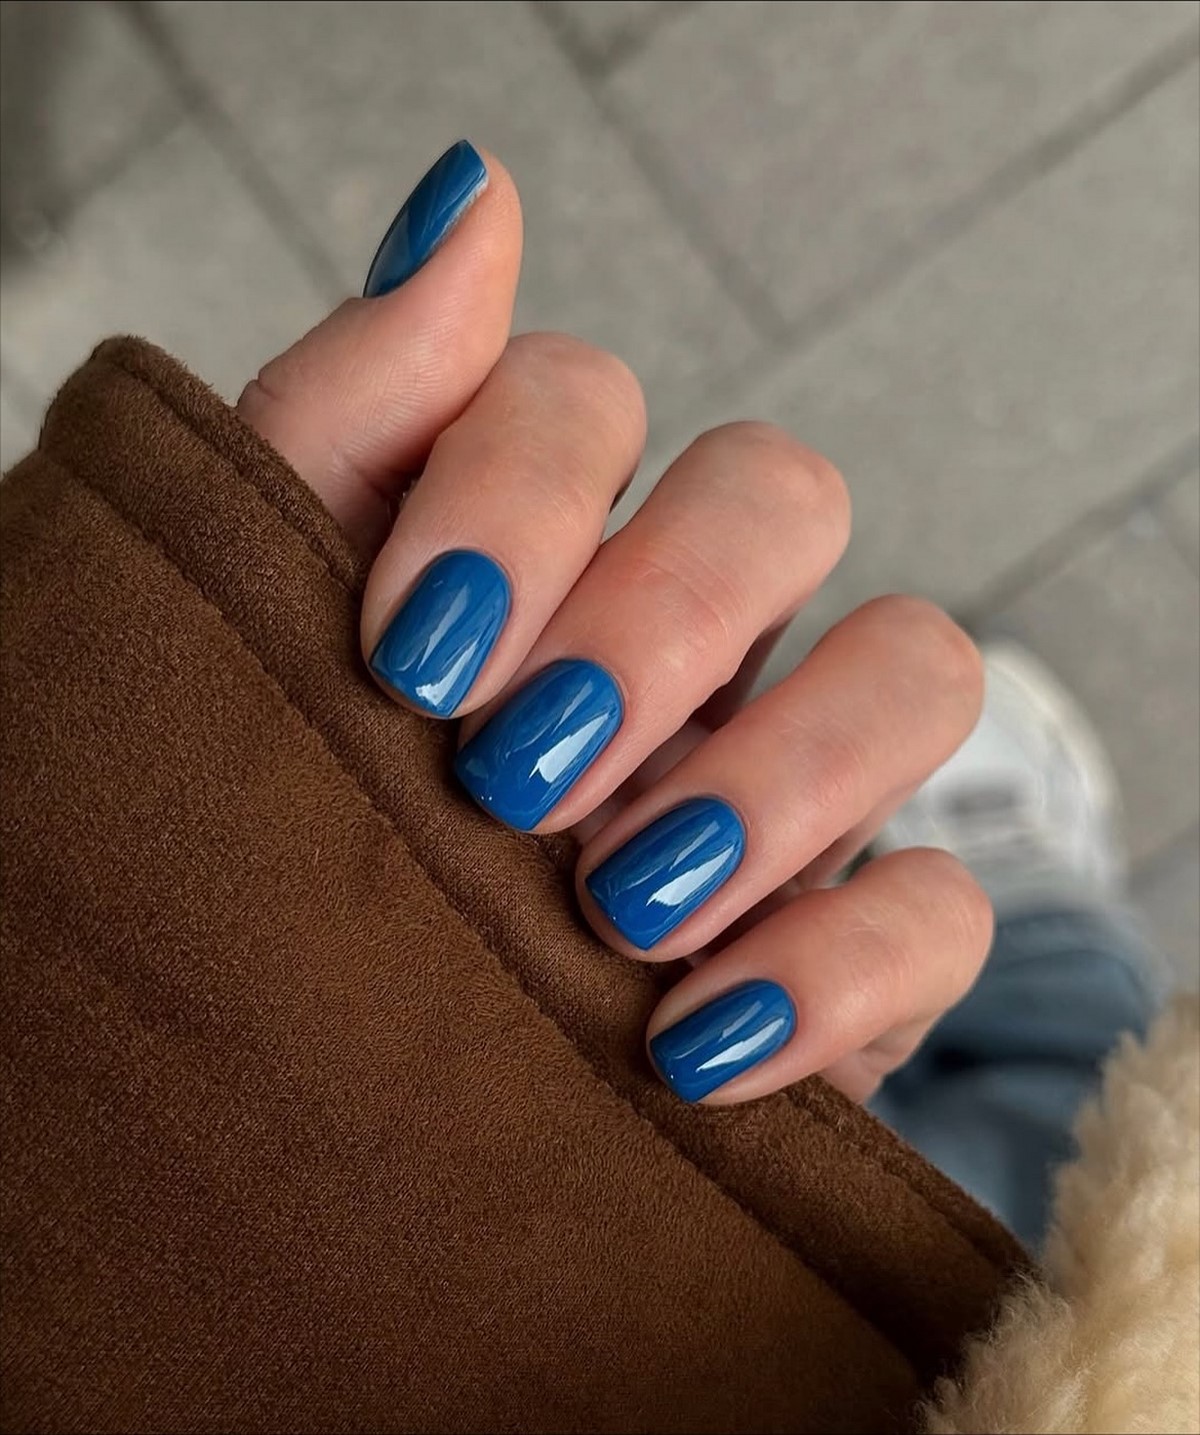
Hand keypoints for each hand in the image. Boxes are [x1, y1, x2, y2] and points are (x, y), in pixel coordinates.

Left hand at [238, 143, 991, 1105]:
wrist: (339, 1066)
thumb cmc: (309, 812)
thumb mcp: (280, 610)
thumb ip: (357, 408)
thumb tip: (472, 193)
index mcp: (545, 528)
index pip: (580, 398)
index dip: (517, 498)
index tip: (407, 657)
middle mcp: (693, 621)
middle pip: (783, 493)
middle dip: (659, 619)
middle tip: (515, 773)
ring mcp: (794, 770)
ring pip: (919, 663)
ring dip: (777, 775)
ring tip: (619, 904)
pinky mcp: (858, 938)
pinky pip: (944, 910)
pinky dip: (833, 970)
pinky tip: (694, 1041)